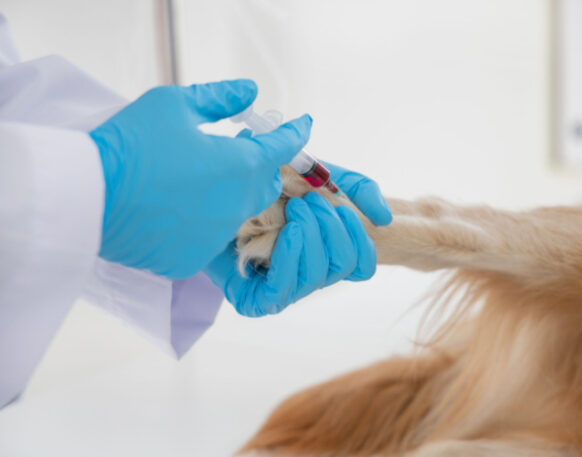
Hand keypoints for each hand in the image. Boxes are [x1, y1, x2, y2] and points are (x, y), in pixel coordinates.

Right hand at [90, 79, 311, 278]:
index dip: (295, 132)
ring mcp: (217, 237)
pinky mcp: (193, 260)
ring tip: (198, 179)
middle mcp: (238, 206)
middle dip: (260, 166)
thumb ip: (219, 97)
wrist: (88, 197)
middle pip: (266, 185)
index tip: (303, 124)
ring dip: (228, 195)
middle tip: (239, 149)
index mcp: (241, 166)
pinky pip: (208, 237)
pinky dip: (201, 221)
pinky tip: (175, 208)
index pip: (283, 146)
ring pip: (236, 212)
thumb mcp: (174, 105)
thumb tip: (250, 91)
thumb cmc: (133, 143)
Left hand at [205, 164, 391, 316]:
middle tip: (309, 203)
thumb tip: (383, 219)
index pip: (361, 265)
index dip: (362, 241)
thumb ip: (356, 188)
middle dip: (332, 230)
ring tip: (294, 211)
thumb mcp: (317, 174)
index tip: (343, 208)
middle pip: (343, 267)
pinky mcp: (254, 300)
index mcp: (324, 249)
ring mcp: (282, 288)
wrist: (216, 186)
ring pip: (319, 277)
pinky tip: (288, 234)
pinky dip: (291, 259)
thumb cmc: (265, 183)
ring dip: (312, 238)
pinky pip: (284, 292)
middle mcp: (307, 272)